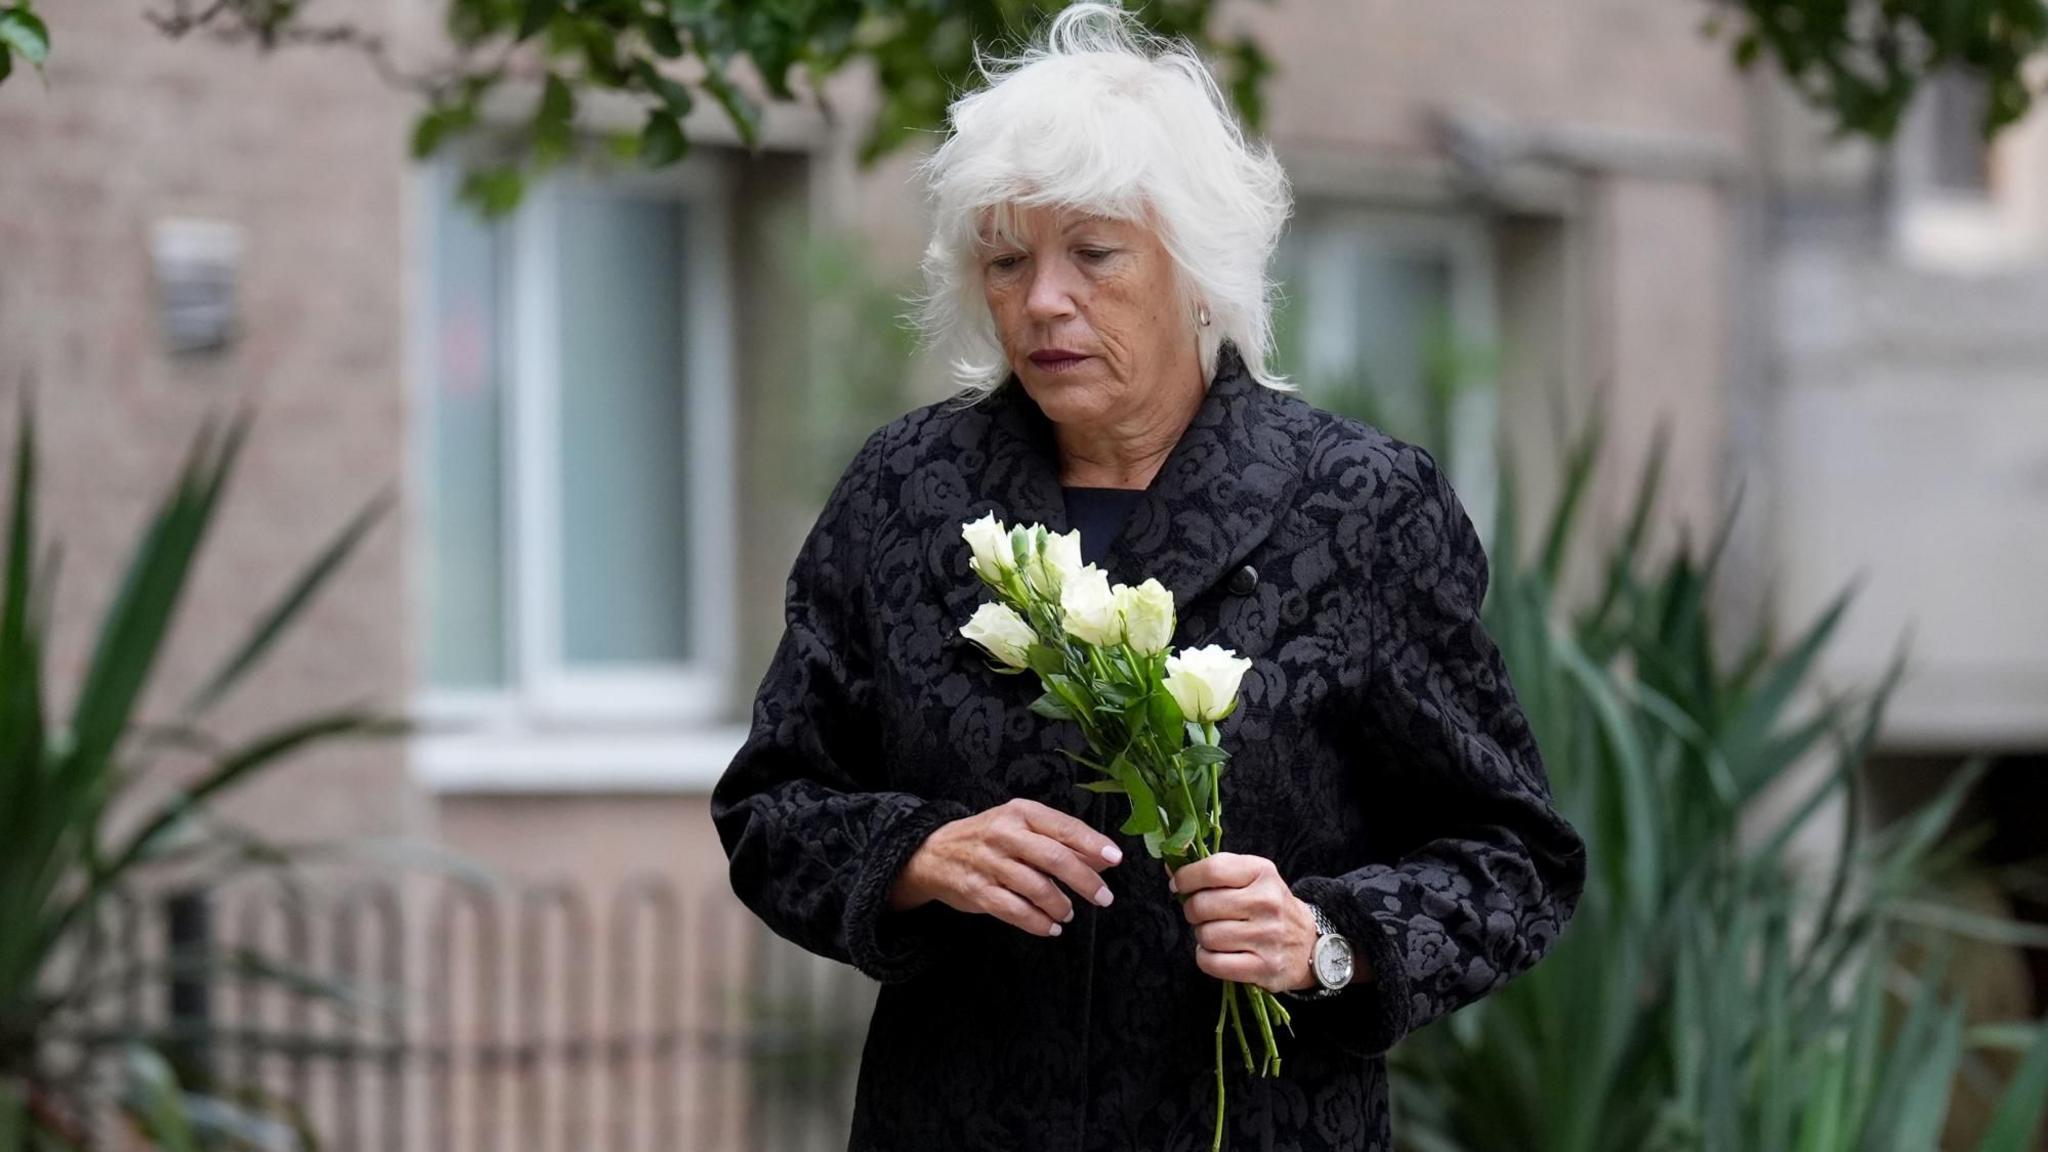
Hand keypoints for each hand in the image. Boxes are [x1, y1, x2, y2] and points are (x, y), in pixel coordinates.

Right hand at [888, 798, 1123, 937]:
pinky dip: (1039, 923)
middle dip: (1085, 881)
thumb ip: (1062, 841)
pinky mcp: (978, 892)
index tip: (1116, 858)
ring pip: (1037, 888)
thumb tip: (1105, 860)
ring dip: (1061, 905)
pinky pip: (1016, 911)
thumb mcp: (1023, 827)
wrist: (932, 852)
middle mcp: (1005, 834)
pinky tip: (1050, 927)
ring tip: (1068, 913)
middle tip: (1104, 897)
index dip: (1093, 844)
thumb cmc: (989, 838)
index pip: (1064, 827)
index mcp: (1020, 812)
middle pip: (1054, 858)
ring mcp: (989, 864)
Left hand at [1168, 853, 1318, 993]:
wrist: (1308, 944)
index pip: (1212, 869)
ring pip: (1205, 935)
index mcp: (1262, 872)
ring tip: (1216, 933)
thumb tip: (1170, 870)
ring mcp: (1267, 936)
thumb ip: (1213, 871)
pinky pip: (1212, 963)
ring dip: (1202, 936)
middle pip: (1202, 905)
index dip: (1186, 878)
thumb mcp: (1250, 877)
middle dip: (1193, 910)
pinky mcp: (1264, 967)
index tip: (1179, 885)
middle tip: (1203, 914)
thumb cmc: (1268, 906)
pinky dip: (1206, 958)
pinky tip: (1218, 952)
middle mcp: (1267, 902)